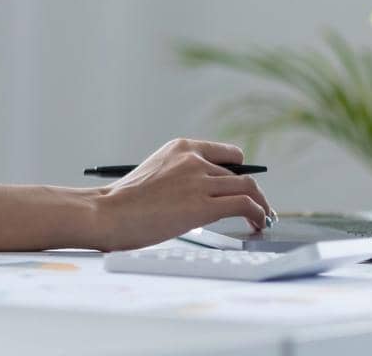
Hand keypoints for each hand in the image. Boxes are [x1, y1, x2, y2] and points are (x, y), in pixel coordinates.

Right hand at [91, 137, 274, 251]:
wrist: (107, 212)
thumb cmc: (124, 201)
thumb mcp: (156, 174)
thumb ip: (180, 176)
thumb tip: (202, 195)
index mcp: (181, 147)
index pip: (227, 154)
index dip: (241, 172)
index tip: (246, 186)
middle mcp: (194, 159)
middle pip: (240, 174)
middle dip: (253, 193)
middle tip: (260, 209)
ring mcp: (200, 181)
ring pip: (248, 188)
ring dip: (261, 205)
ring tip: (263, 219)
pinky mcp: (204, 205)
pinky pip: (244, 205)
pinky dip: (258, 214)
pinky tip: (257, 224)